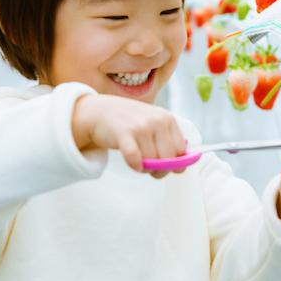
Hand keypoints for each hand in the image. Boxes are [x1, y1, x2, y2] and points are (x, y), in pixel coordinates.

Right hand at [71, 93, 187, 176]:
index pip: (181, 150)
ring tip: (138, 162)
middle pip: (168, 159)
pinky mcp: (124, 133)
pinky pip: (135, 158)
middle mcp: (157, 121)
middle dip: (160, 169)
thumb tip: (180, 169)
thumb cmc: (129, 123)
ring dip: (145, 168)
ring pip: (151, 161)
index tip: (164, 166)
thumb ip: (168, 142)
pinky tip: (133, 164)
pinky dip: (135, 166)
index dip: (174, 163)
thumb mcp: (153, 124)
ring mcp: (140, 126)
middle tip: (149, 168)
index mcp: (168, 119)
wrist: (99, 111)